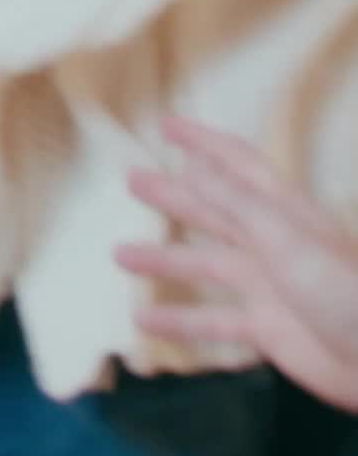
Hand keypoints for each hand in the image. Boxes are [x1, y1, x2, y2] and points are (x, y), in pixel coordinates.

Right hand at [115, 114, 357, 410]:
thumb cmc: (337, 286)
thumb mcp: (283, 237)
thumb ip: (234, 203)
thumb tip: (192, 164)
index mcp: (279, 210)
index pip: (235, 163)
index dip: (203, 141)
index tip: (165, 126)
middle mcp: (269, 241)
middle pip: (212, 211)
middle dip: (174, 195)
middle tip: (132, 181)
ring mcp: (266, 287)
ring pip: (205, 266)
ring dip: (164, 260)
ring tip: (119, 254)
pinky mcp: (266, 330)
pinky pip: (213, 321)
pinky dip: (179, 321)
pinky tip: (143, 322)